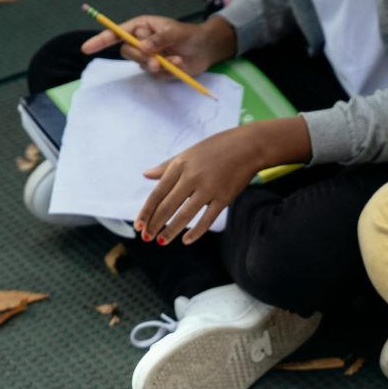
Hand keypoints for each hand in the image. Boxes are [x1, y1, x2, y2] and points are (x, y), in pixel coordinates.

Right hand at [81, 15, 235, 77]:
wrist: (205, 49)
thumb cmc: (189, 34)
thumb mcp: (175, 32)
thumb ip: (159, 38)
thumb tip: (142, 47)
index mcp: (141, 27)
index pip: (116, 33)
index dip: (100, 40)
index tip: (86, 49)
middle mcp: (141, 42)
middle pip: (127, 52)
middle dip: (141, 57)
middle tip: (157, 60)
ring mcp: (149, 57)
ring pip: (141, 64)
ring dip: (158, 64)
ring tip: (175, 59)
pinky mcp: (158, 70)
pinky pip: (156, 74)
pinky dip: (168, 70)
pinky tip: (179, 63)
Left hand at [135, 117, 310, 244]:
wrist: (249, 146)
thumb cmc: (217, 148)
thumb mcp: (189, 153)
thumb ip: (167, 166)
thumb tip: (146, 175)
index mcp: (180, 166)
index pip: (157, 193)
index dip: (146, 212)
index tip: (138, 226)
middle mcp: (192, 177)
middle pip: (168, 206)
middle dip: (155, 224)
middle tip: (146, 238)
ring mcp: (209, 188)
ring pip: (185, 215)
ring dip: (171, 231)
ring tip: (161, 242)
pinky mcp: (224, 197)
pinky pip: (207, 219)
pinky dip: (196, 231)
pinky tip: (186, 241)